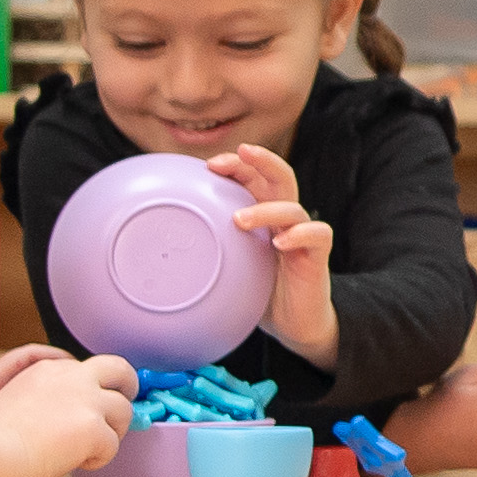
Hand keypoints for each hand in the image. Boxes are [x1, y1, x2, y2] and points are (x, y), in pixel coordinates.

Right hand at [0, 351, 136, 476]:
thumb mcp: (18, 400)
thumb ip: (47, 399)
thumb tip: (67, 419)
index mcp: (48, 369)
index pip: (86, 368)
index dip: (95, 385)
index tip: (94, 400)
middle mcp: (72, 377)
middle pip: (119, 369)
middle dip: (128, 385)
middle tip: (125, 405)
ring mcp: (86, 400)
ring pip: (123, 410)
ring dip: (113, 430)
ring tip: (93, 448)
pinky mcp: (94, 427)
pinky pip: (112, 445)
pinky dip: (99, 458)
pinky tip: (79, 463)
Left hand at [209, 146, 339, 366]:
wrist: (295, 322)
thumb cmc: (260, 292)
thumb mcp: (229, 267)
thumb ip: (209, 251)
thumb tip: (158, 251)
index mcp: (263, 215)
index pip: (254, 178)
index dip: (237, 165)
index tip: (209, 165)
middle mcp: (284, 219)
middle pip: (280, 176)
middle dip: (261, 160)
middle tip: (240, 153)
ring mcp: (303, 235)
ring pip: (292, 207)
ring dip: (265, 208)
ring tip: (238, 219)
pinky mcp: (317, 255)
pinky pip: (317, 234)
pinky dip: (300, 234)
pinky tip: (280, 242)